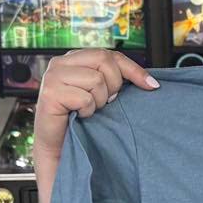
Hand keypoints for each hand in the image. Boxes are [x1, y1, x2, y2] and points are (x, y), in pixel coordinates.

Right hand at [34, 49, 158, 161]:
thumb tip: (152, 83)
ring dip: (99, 100)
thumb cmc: (82, 120)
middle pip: (104, 60)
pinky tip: (80, 115)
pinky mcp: (50, 93)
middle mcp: (60, 62)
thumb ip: (117, 79)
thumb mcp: (103, 94)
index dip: (133, 69)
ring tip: (89, 109)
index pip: (110, 54)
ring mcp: (52, 76)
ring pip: (96, 79)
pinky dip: (88, 111)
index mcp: (74, 58)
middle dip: (114, 84)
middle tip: (107, 102)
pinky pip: (85, 98)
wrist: (60, 147)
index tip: (152, 86)